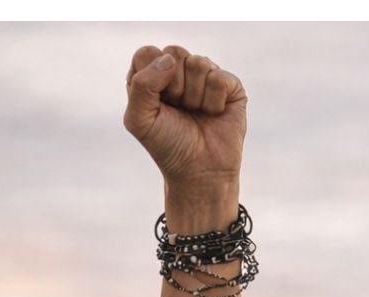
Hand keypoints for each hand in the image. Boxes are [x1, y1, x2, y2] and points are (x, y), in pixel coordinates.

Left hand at [124, 45, 246, 202]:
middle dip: (174, 87)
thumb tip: (170, 60)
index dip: (150, 77)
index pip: (146, 53)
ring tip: (195, 114)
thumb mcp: (139, 121)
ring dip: (193, 97)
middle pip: (173, 53)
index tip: (156, 104)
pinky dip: (213, 102)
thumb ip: (141, 86)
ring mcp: (204, 76)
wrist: (198, 171)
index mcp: (152, 77)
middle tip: (178, 110)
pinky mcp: (229, 84)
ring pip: (198, 63)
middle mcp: (178, 72)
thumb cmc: (167, 146)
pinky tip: (213, 114)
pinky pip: (218, 78)